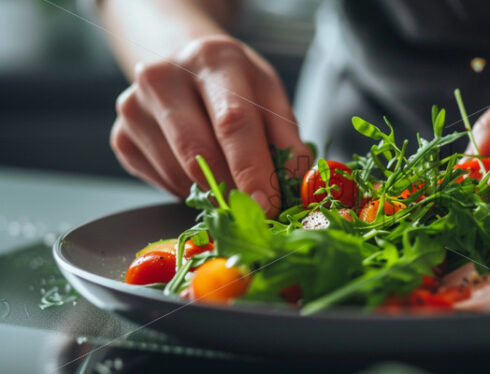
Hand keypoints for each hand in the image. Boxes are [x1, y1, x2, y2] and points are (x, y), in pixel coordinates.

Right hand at [110, 35, 311, 216]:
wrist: (183, 65)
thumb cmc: (233, 84)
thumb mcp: (269, 97)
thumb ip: (287, 139)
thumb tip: (295, 185)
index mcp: (213, 59)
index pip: (233, 121)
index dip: (252, 168)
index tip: (267, 204)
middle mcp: (164, 76)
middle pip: (199, 152)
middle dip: (233, 190)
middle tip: (255, 209)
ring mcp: (134, 106)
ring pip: (180, 174)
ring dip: (213, 193)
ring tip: (230, 180)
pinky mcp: (121, 136)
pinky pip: (162, 183)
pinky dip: (189, 190)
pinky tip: (200, 171)